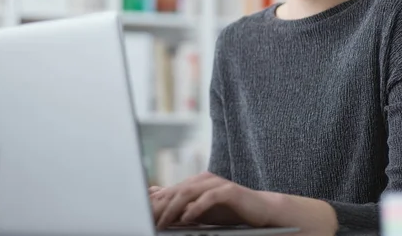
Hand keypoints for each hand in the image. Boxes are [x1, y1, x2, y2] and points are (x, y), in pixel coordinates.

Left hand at [150, 172, 279, 229]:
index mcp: (195, 183)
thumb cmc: (230, 212)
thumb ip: (182, 208)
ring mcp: (216, 183)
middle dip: (159, 207)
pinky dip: (196, 208)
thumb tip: (158, 207)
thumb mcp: (202, 212)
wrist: (261, 210)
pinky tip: (186, 218)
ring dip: (173, 209)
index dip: (154, 204)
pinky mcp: (229, 190)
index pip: (170, 192)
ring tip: (162, 223)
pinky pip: (209, 197)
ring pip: (189, 193)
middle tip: (146, 220)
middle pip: (176, 191)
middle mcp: (204, 180)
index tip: (140, 216)